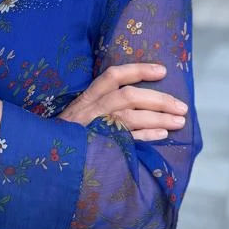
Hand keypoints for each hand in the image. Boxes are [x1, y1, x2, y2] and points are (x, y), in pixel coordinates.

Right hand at [58, 62, 189, 140]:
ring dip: (159, 118)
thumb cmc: (69, 136)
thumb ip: (102, 104)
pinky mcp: (100, 147)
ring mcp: (96, 128)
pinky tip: (162, 135)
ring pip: (132, 117)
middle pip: (129, 96)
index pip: (113, 76)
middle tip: (181, 106)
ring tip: (179, 121)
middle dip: (159, 99)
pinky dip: (147, 136)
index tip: (163, 70)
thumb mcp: (80, 114)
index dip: (138, 70)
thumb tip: (138, 99)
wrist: (46, 158)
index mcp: (87, 98)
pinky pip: (128, 140)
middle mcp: (91, 110)